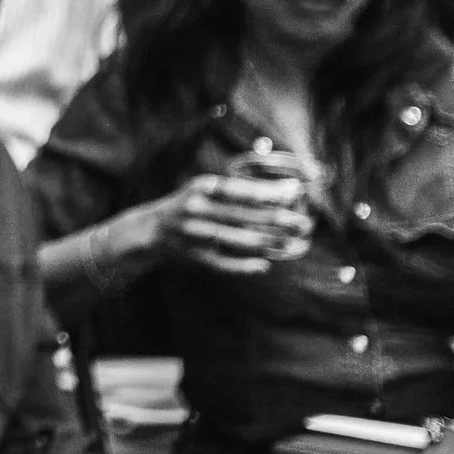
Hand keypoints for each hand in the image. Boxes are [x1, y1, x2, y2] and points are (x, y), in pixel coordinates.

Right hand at [155, 171, 312, 273]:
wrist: (151, 229)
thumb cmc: (188, 204)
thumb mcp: (205, 189)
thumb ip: (238, 190)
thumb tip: (285, 191)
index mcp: (200, 188)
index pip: (239, 190)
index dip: (267, 192)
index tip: (294, 194)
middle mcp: (196, 209)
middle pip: (242, 216)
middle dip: (275, 219)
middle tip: (302, 223)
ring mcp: (194, 234)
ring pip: (236, 239)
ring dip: (266, 242)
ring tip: (291, 243)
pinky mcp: (194, 255)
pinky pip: (223, 263)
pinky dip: (244, 265)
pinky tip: (265, 265)